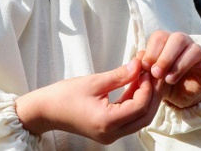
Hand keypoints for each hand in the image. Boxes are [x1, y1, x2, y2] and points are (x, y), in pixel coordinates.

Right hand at [15, 58, 163, 143]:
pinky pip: (129, 118)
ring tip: (146, 76)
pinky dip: (135, 102)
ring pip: (139, 119)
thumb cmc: (64, 95)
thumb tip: (138, 64)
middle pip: (144, 117)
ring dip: (145, 98)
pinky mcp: (108, 130)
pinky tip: (135, 85)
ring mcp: (110, 134)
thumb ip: (119, 75)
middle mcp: (111, 133)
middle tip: (154, 73)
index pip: (139, 106)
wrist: (46, 110)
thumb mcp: (93, 81)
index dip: (147, 87)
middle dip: (152, 95)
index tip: (145, 69)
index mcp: (107, 122)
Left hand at [139, 30, 200, 108]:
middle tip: (156, 73)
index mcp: (167, 40)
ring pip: (195, 51)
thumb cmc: (159, 78)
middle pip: (178, 39)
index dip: (152, 51)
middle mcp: (184, 43)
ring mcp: (199, 56)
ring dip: (181, 65)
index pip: (160, 36)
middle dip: (165, 56)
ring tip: (169, 80)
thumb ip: (142, 63)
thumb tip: (139, 58)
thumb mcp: (148, 72)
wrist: (174, 95)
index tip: (145, 67)